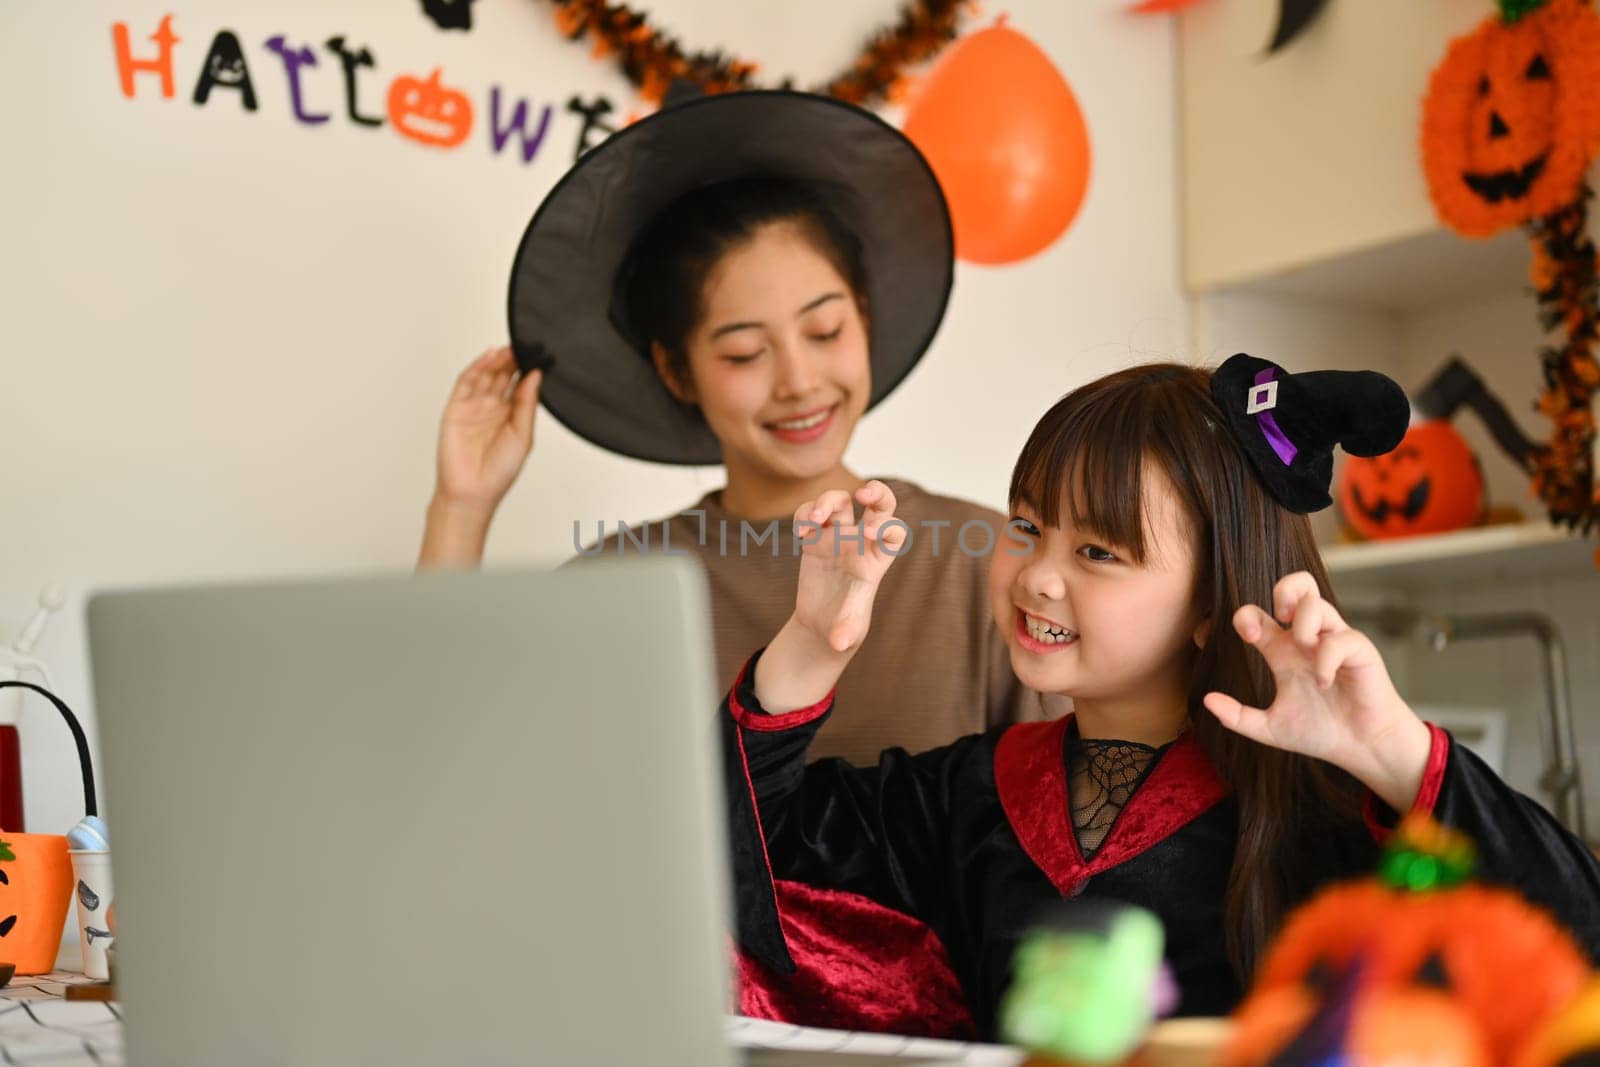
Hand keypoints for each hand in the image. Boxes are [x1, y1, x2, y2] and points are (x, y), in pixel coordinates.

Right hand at [433, 345, 541, 509]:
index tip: (540, 354)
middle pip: (502, 376)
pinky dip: (476, 367)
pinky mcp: (456, 408)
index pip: (520, 385)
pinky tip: (489, 356)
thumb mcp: (523, 436)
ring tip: (510, 348)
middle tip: (525, 346)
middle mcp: (492, 409)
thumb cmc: (499, 471)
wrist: (472, 491)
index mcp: (511, 416)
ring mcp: (473, 407)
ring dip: (496, 360)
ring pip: (485, 375)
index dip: (528, 369)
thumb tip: (536, 377)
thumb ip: (527, 404)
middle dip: (513, 360)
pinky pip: (466, 382)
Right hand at [752, 481, 906, 713]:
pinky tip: (801, 532)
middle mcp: (860, 543)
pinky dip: (804, 514)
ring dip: (827, 501)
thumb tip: (839, 644)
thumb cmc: (843, 626)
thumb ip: (845, 632)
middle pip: (879, 505)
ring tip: (813, 520)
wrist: (821, 624)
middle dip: (877, 491)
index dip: (887, 526)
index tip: (869, 532)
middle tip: (863, 493)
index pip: (894, 533)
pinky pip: (811, 513)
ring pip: (840, 501)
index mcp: (876, 560)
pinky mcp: (814, 539)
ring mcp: (837, 537)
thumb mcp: (847, 630)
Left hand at [1202, 572, 1431, 808]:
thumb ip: (1238, 717)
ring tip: (1302, 649)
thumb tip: (1207, 701)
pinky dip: (1326, 658)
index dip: (1246, 616)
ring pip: (1317, 603)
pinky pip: (1340, 639)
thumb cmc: (1321, 732)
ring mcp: (1335, 642)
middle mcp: (1308, 640)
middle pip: (1299, 585)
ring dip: (1303, 623)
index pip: (1259, 613)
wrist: (1361, 748)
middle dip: (1284, 590)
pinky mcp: (1360, 652)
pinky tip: (1324, 682)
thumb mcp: (1270, 728)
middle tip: (1279, 616)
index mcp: (1283, 650)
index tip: (1247, 637)